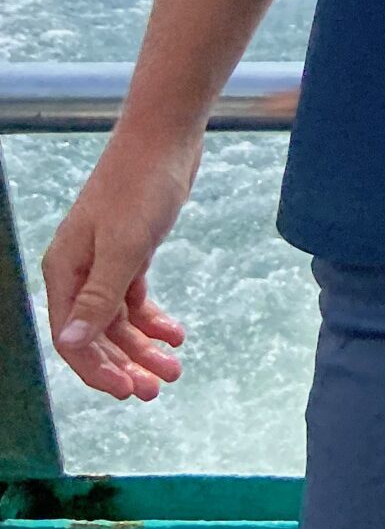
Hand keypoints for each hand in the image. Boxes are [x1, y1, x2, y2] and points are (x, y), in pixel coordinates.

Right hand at [41, 129, 197, 401]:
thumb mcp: (125, 247)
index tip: (130, 391)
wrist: (166, 137)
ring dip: (144, 344)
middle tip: (158, 389)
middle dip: (124, 364)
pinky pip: (135, 296)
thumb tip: (72, 342)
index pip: (72, 338)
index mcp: (66, 271)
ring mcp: (106, 260)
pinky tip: (175, 333)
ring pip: (119, 318)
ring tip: (175, 366)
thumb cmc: (141, 186)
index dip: (97, 370)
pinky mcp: (131, 250)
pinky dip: (154, 317)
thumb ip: (100, 296)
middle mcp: (80, 270)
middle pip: (96, 333)